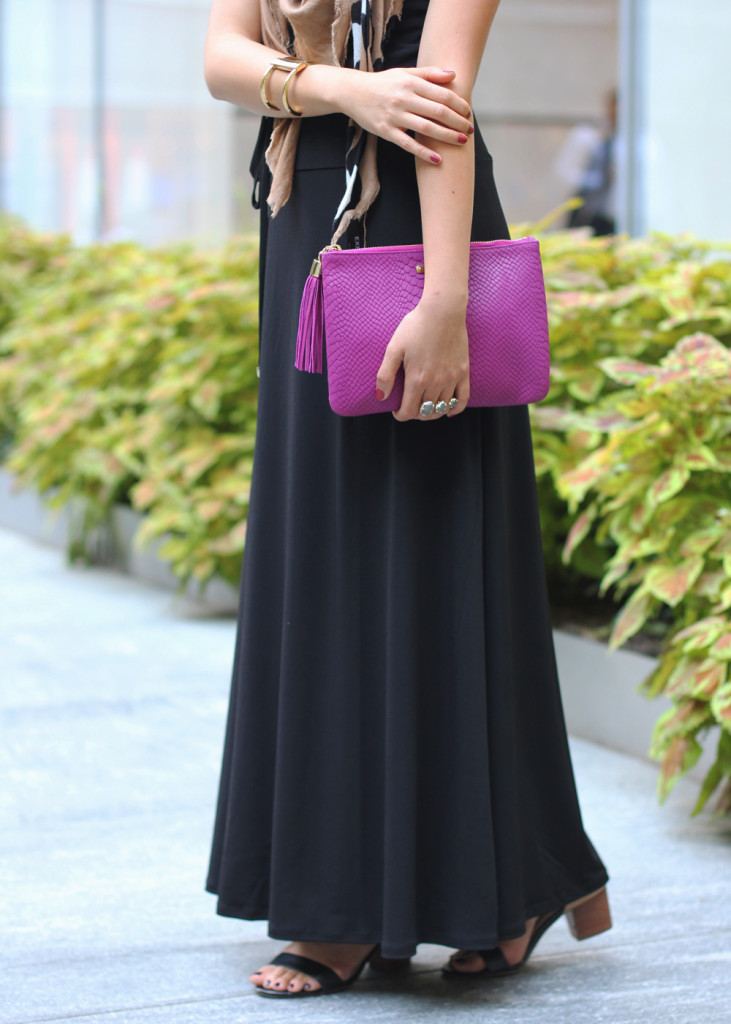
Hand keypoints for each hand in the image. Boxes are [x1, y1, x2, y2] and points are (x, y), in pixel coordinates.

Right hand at [341, 67, 472, 163]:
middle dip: (457, 122)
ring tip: (461, 142)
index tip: (469, 113)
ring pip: (426, 128)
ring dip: (447, 136)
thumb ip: (429, 74)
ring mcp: (395, 116)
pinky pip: (408, 144)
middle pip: (438, 112)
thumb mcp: (405, 73)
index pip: (442, 95)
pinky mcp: (386, 131)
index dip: (459, 105)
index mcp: (411, 83)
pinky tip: (437, 160)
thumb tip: (453, 75)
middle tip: (470, 130)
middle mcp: (404, 99)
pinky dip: (423, 152)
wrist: (353, 92)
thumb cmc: (383, 83)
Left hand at [375, 298, 469, 420]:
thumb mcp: (394, 348)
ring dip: (431, 412)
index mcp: (417, 379)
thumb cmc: (415, 326)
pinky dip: (455, 408)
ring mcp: (451, 378)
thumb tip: (380, 396)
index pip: (409, 412)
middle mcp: (435, 383)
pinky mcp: (463, 372)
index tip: (397, 411)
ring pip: (442, 408)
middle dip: (414, 414)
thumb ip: (385, 374)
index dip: (401, 415)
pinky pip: (462, 399)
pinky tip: (448, 410)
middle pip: (425, 413)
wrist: (442, 311)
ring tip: (424, 406)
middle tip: (409, 406)